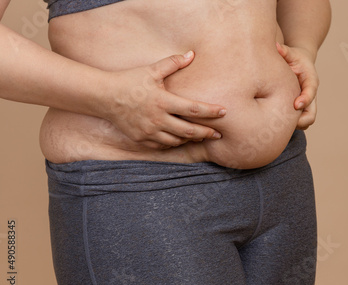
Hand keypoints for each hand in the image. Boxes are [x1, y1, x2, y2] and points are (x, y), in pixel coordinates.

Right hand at [103, 51, 225, 148]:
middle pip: (189, 131)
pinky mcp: (141, 139)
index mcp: (162, 101)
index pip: (193, 108)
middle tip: (218, 135)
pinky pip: (162, 146)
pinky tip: (179, 138)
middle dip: (206, 133)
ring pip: (176, 141)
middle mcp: (157, 119)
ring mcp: (149, 131)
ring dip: (190, 139)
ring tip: (199, 136)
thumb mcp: (151, 70)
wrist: (103, 97)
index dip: (211, 112)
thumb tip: (192, 54)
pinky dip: (173, 143)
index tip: (224, 112)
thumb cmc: (129, 81)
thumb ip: (173, 63)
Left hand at [276, 42, 318, 129]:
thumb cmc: (294, 58)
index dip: (305, 99)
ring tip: (278, 125)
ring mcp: (307, 104)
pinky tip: (275, 123)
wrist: (299, 63)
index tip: (295, 105)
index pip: (311, 92)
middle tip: (285, 122)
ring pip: (305, 122)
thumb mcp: (290, 52)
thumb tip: (276, 46)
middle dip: (300, 120)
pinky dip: (290, 125)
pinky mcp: (301, 110)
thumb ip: (284, 51)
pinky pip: (298, 123)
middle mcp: (310, 95)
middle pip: (311, 115)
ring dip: (295, 125)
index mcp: (310, 80)